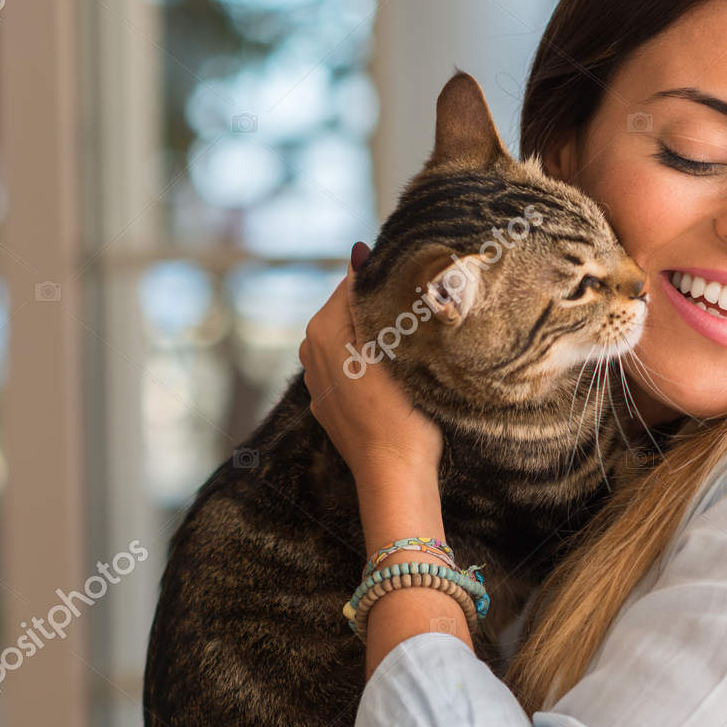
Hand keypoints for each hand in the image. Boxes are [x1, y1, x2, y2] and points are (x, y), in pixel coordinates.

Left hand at [299, 246, 442, 485]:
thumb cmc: (399, 411)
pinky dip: (366, 360)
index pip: (352, 283)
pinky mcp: (329, 404)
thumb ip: (370, 299)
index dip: (383, 277)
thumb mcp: (389, 346)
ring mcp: (317, 382)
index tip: (412, 277)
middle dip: (377, 306)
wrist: (393, 475)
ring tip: (407, 336)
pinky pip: (347, 366)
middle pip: (347, 311)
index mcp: (321, 332)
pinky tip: (391, 369)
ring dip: (373, 333)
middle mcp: (310, 353)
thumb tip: (359, 251)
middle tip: (416, 305)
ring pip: (348, 338)